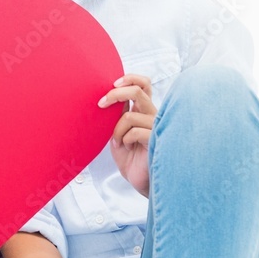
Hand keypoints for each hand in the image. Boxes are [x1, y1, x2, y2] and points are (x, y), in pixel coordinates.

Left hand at [97, 74, 156, 196]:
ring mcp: (156, 126)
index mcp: (143, 110)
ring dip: (117, 129)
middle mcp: (152, 115)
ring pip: (130, 116)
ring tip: (117, 142)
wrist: (138, 179)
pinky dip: (124, 139)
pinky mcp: (157, 140)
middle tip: (101, 104)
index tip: (112, 84)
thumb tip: (109, 97)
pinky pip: (135, 132)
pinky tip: (126, 147)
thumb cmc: (129, 157)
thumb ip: (118, 114)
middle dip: (115, 94)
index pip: (143, 84)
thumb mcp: (118, 131)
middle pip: (138, 91)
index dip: (130, 78)